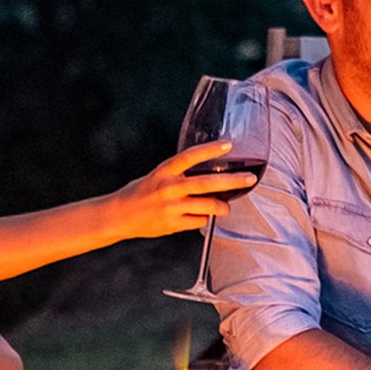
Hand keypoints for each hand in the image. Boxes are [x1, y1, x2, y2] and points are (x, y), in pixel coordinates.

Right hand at [107, 141, 260, 239]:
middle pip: (207, 184)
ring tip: (226, 207)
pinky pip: (198, 221)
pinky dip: (204, 219)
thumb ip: (179, 174)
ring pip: (208, 207)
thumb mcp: (158, 176)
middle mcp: (169, 187)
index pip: (191, 156)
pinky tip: (201, 217)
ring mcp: (172, 207)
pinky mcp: (173, 225)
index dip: (211, 150)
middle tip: (250, 179)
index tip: (229, 145)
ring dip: (222, 207)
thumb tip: (208, 173)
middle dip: (232, 182)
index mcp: (165, 170)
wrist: (120, 216)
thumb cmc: (142, 192)